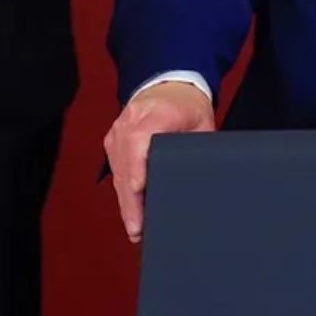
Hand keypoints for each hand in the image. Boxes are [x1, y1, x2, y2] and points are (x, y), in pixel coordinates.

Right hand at [103, 80, 215, 242]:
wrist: (169, 86)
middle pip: (125, 164)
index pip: (139, 141)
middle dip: (130, 199)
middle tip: (137, 228)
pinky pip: (115, 170)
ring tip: (135, 228)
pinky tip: (130, 212)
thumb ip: (198, 146)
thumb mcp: (201, 122)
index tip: (138, 189)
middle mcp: (130, 122)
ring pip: (117, 172)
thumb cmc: (188, 106)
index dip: (137, 167)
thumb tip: (202, 176)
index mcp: (155, 113)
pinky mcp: (113, 142)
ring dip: (125, 201)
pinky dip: (122, 191)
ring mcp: (118, 132)